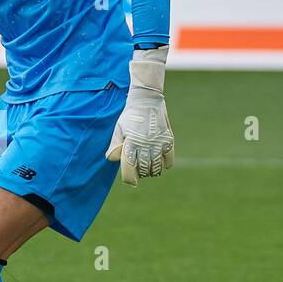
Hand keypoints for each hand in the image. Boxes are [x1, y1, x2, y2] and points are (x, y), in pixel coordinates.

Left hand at [105, 45, 174, 185]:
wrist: (146, 100)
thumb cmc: (129, 116)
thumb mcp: (118, 129)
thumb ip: (114, 146)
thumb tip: (113, 160)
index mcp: (130, 143)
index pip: (129, 170)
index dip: (129, 179)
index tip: (131, 181)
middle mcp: (145, 145)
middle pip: (143, 170)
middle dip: (140, 173)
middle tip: (139, 168)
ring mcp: (158, 143)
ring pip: (156, 168)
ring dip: (152, 171)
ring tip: (149, 167)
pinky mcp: (168, 140)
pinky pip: (169, 160)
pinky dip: (165, 164)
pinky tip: (160, 161)